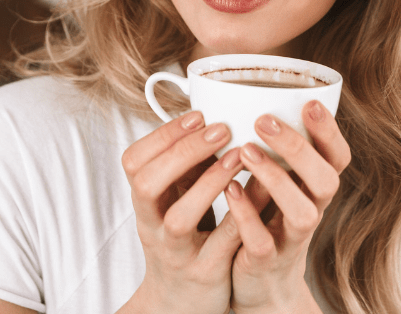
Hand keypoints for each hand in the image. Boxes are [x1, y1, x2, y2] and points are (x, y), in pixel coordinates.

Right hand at [121, 112, 243, 313]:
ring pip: (179, 219)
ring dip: (209, 182)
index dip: (162, 135)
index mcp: (145, 202)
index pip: (134, 161)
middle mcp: (152, 226)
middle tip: (220, 129)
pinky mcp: (205, 273)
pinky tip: (257, 191)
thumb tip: (212, 117)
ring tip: (238, 156)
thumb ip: (186, 165)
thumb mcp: (174, 199)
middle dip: (183, 152)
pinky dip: (238, 216)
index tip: (197, 115)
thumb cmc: (182, 237)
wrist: (179, 302)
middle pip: (148, 185)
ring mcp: (176, 252)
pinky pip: (220, 244)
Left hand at [225, 100, 350, 313]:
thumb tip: (250, 95)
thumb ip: (274, 148)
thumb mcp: (279, 180)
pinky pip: (262, 241)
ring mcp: (291, 238)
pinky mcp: (267, 261)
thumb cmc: (267, 216)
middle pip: (326, 180)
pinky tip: (230, 188)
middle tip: (265, 120)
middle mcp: (312, 210)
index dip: (329, 131)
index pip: (338, 157)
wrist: (261, 281)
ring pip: (302, 212)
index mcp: (315, 186)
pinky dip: (247, 213)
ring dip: (275, 178)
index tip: (310, 103)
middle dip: (298, 148)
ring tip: (246, 150)